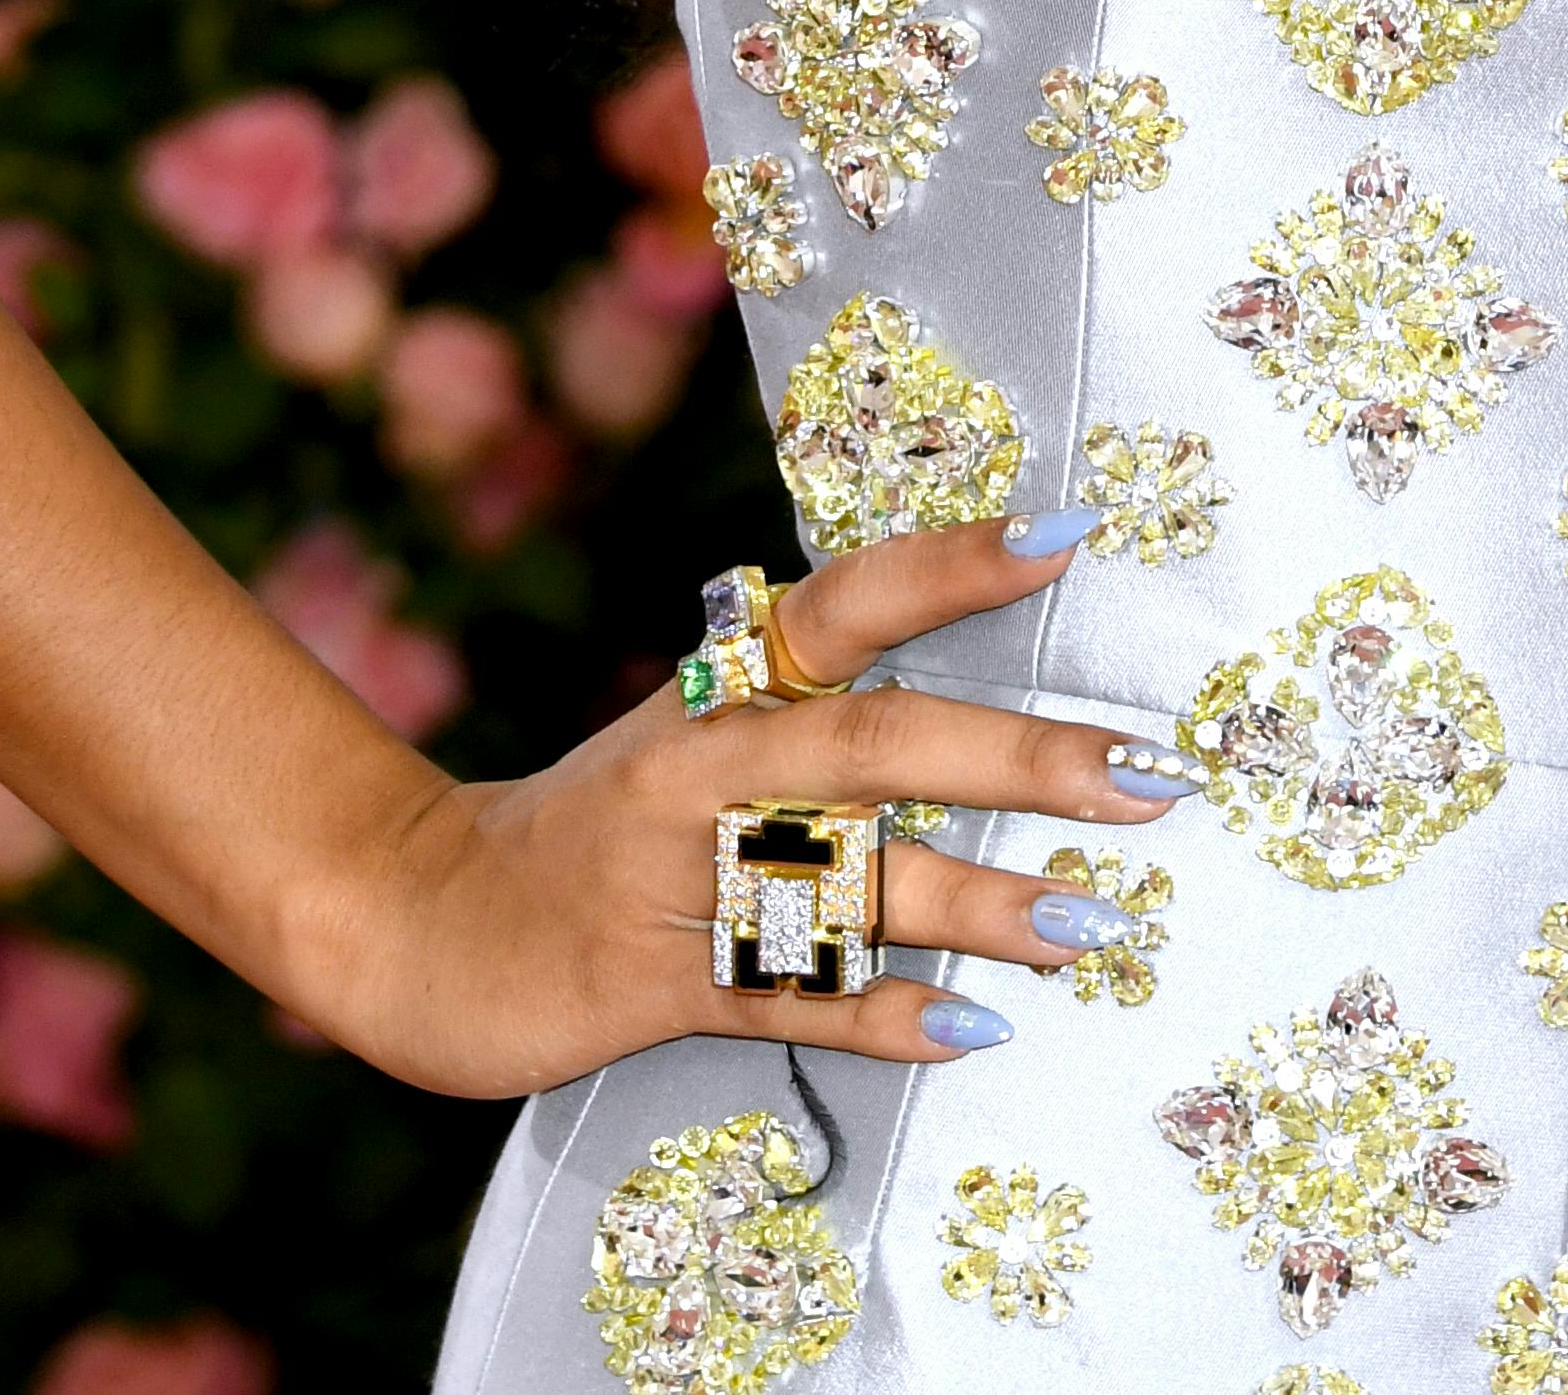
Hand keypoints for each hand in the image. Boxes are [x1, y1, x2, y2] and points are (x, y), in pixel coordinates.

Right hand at [285, 509, 1187, 1095]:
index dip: (955, 564)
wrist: (422, 917)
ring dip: (979, 905)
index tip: (1067, 537)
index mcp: (721, 688)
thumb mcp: (692, 734)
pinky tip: (971, 1030)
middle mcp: (706, 766)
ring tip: (1093, 924)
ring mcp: (678, 878)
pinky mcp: (655, 986)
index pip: (850, 602)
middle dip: (1018, 757)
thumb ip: (815, 711)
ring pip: (847, 884)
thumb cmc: (600, 821)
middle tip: (1145, 774)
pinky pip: (790, 1002)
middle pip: (876, 745)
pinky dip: (884, 1015)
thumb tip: (983, 705)